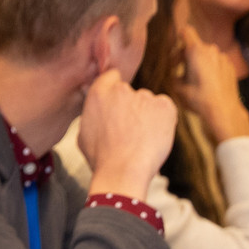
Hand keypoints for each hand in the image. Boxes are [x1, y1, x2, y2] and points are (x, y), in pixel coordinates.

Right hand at [77, 70, 177, 200]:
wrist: (123, 171)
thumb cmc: (102, 158)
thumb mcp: (83, 133)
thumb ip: (92, 114)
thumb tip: (98, 112)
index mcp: (99, 94)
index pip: (111, 77)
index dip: (115, 90)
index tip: (118, 103)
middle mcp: (121, 90)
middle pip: (131, 93)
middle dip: (131, 107)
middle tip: (129, 130)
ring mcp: (145, 96)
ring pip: (148, 102)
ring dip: (146, 115)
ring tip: (141, 139)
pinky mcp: (165, 106)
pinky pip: (164, 108)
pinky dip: (162, 120)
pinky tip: (153, 136)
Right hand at [171, 24, 248, 143]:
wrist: (223, 110)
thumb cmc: (198, 98)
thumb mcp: (176, 88)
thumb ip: (170, 75)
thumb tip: (168, 73)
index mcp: (196, 51)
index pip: (185, 31)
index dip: (177, 36)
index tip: (172, 48)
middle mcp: (211, 50)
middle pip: (194, 46)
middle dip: (184, 56)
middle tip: (177, 71)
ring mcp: (222, 57)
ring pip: (205, 55)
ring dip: (197, 62)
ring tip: (193, 79)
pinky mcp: (230, 66)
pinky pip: (216, 62)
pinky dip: (209, 68)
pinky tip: (206, 83)